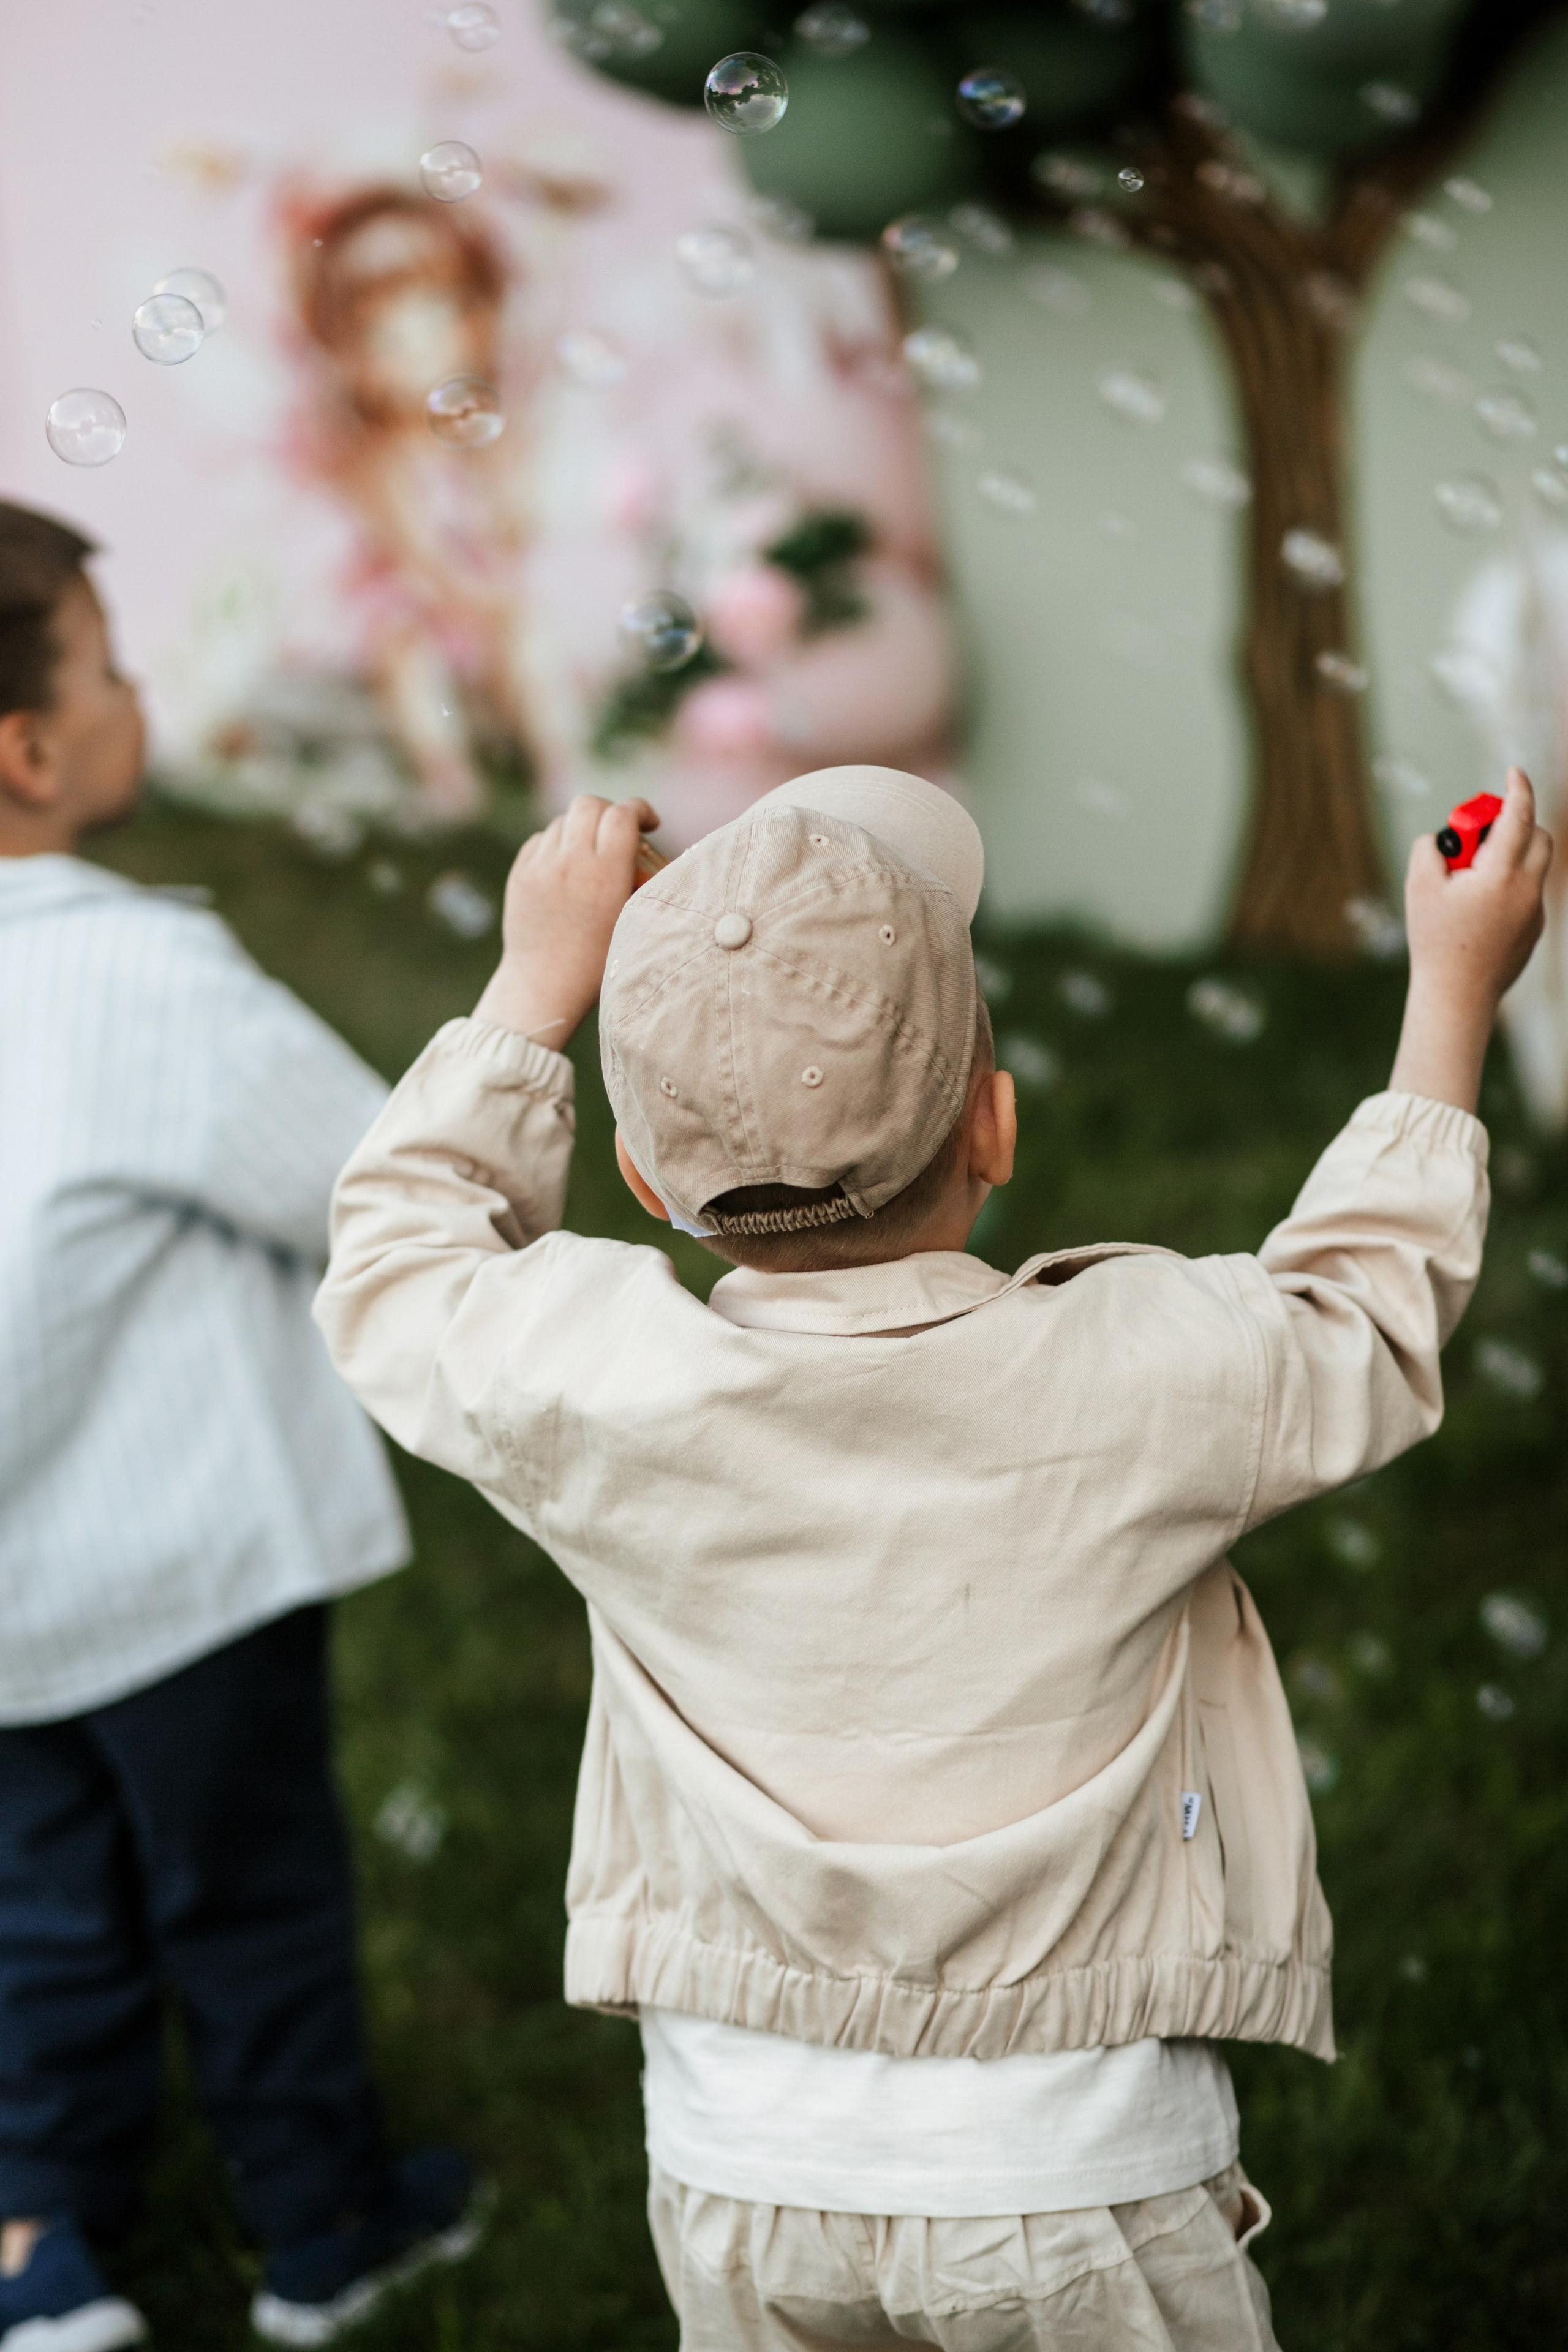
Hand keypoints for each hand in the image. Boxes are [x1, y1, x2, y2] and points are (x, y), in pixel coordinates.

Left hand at [473, 795, 658, 1044]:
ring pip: (563, 820)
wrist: (543, 987)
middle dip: (609, 811)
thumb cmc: (598, 963)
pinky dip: (557, 844)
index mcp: (605, 876)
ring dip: (581, 829)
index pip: (622, 815)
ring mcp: (539, 867)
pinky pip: (541, 839)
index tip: (649, 823)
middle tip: (618, 832)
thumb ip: (640, 880)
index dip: (640, 810)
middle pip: (589, 804)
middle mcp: (570, 864)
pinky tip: (566, 869)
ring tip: (590, 855)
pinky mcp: (519, 874)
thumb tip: (647, 848)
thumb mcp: (631, 921)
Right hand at [1390, 766, 1552, 1111]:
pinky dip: (1507, 886)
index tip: (1514, 771)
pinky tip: (1476, 912)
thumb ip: (1430, 847)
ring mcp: (1534, 911)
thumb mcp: (1418, 886)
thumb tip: (1444, 838)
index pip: (1519, 816)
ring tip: (1471, 879)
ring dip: (1509, 857)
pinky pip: (1526, 893)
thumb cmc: (1435, 940)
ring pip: (1533, 867)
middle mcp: (1527, 889)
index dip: (1517, 788)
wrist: (1457, 996)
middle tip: (1478, 837)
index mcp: (1501, 874)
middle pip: (1539, 837)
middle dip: (1516, 824)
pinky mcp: (1533, 930)